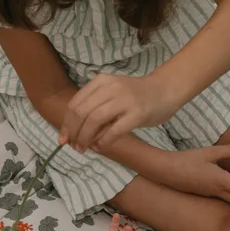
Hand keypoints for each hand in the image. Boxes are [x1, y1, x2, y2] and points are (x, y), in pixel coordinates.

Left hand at [60, 74, 175, 151]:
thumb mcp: (110, 94)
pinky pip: (113, 131)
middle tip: (75, 147)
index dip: (66, 124)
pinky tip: (101, 147)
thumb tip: (73, 132)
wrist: (165, 90)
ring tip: (84, 148)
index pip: (75, 104)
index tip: (64, 139)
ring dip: (85, 138)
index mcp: (101, 82)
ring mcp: (125, 100)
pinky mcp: (137, 113)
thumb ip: (93, 107)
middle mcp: (111, 88)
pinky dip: (103, 142)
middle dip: (74, 133)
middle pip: (81, 113)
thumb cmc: (135, 96)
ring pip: (94, 120)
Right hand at [154, 142, 229, 206]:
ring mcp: (208, 193)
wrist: (165, 171)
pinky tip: (229, 190)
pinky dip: (229, 196)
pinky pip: (220, 197)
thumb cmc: (187, 160)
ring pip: (229, 200)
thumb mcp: (211, 152)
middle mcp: (216, 190)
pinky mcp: (201, 192)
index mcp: (222, 181)